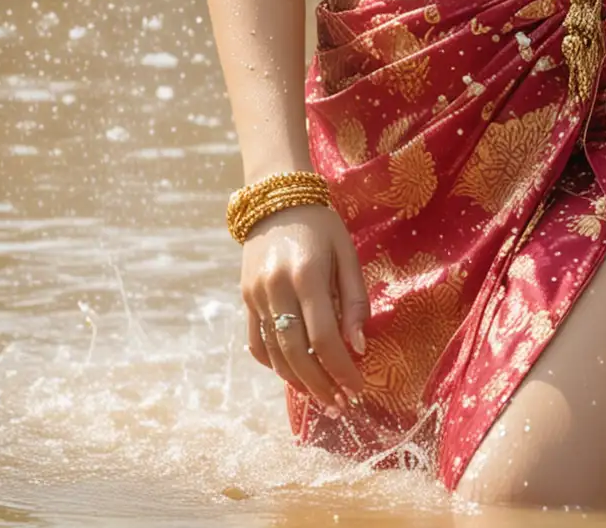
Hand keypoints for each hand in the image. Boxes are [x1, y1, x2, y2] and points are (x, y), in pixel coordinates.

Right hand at [241, 203, 370, 415]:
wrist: (276, 199)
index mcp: (307, 275)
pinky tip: (293, 374)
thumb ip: (354, 301)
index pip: (324, 336)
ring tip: (321, 398)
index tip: (357, 389)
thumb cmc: (321, 226)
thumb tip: (359, 347)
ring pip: (275, 354)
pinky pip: (257, 342)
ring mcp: (256, 296)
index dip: (342, 368)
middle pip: (297, 353)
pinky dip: (274, 364)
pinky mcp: (246, 299)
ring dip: (298, 382)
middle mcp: (277, 288)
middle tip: (339, 405)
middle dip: (320, 385)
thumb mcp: (347, 253)